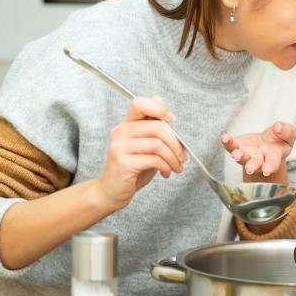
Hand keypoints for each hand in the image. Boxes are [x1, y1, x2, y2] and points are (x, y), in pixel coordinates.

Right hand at [94, 96, 186, 210]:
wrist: (112, 191)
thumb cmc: (133, 168)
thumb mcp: (146, 146)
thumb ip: (155, 131)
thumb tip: (170, 115)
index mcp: (127, 124)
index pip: (140, 103)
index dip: (159, 109)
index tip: (172, 121)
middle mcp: (120, 132)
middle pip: (157, 127)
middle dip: (176, 143)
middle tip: (183, 156)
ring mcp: (119, 147)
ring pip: (158, 145)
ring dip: (173, 158)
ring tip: (176, 167)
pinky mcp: (123, 163)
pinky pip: (154, 160)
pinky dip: (166, 167)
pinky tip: (166, 172)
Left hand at [221, 122, 295, 178]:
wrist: (266, 143)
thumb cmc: (280, 141)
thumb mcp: (289, 135)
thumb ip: (287, 131)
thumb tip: (277, 127)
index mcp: (274, 157)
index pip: (273, 163)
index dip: (270, 167)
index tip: (267, 171)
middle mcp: (259, 159)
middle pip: (255, 164)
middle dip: (252, 166)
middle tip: (250, 169)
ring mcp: (246, 154)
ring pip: (242, 158)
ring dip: (238, 156)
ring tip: (235, 155)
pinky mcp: (237, 146)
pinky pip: (231, 145)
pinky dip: (227, 142)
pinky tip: (225, 138)